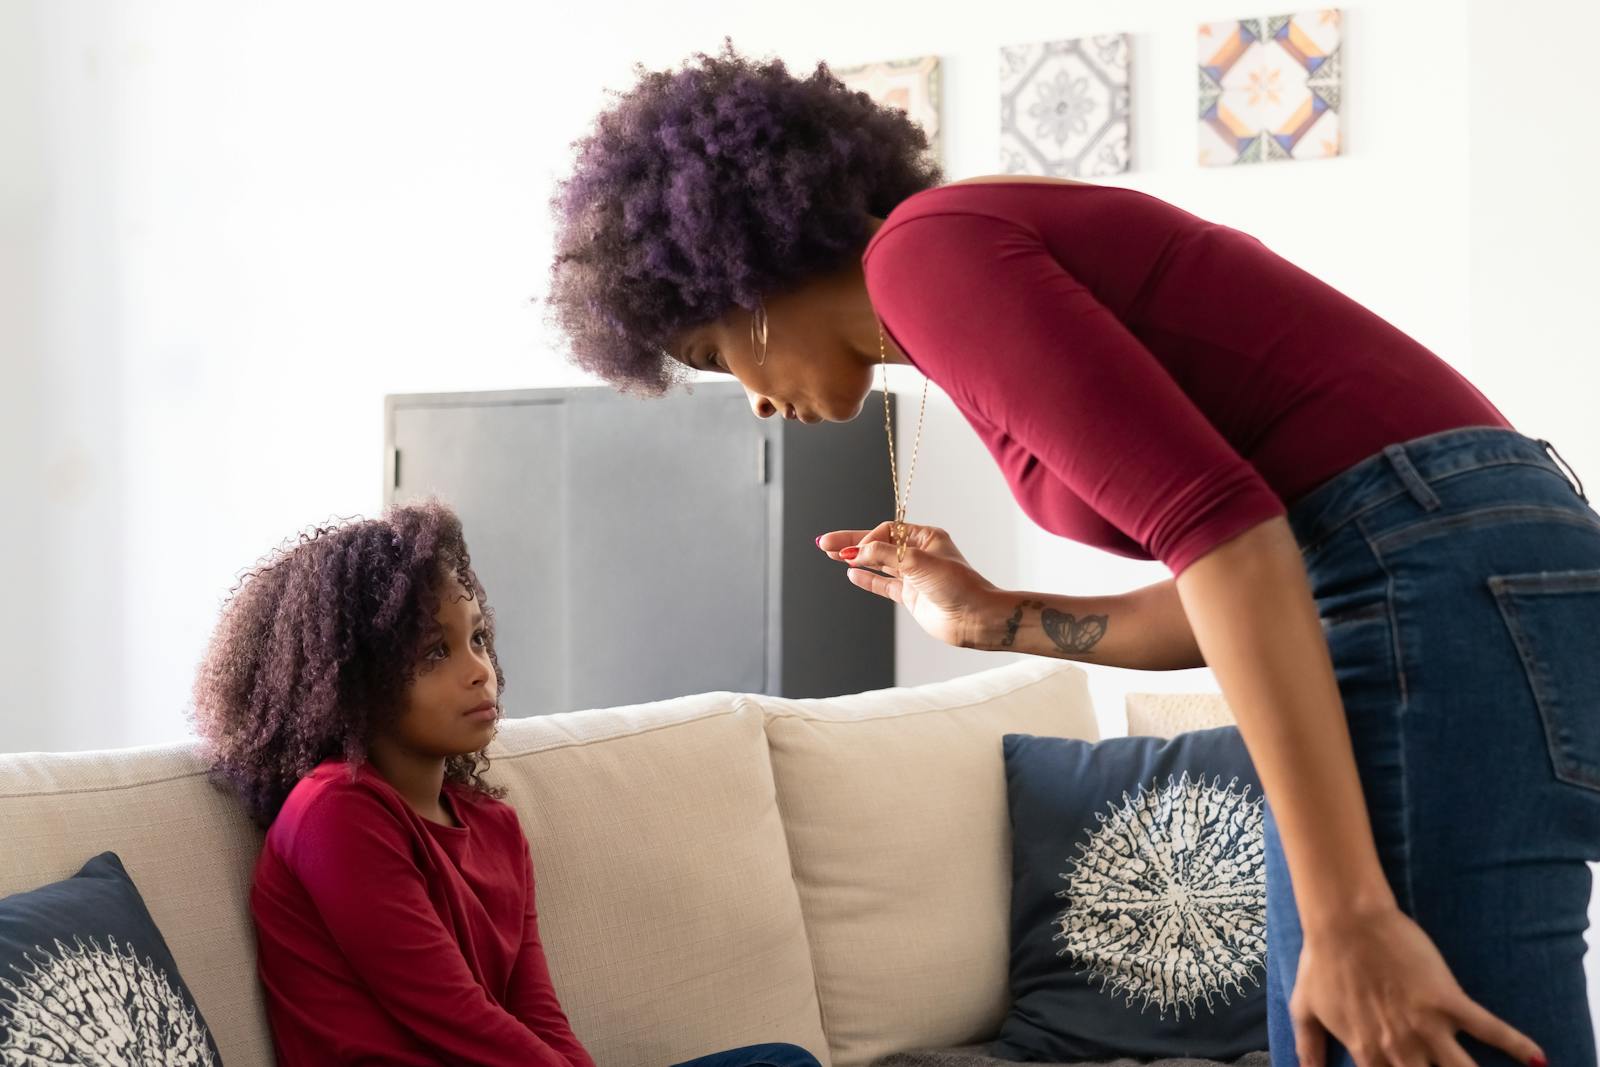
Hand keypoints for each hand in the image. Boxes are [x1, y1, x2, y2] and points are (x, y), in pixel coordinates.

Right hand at [817, 521, 999, 648]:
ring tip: (830, 554)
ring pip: (877, 563)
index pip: (888, 531)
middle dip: (851, 543)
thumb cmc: (958, 585)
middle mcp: (919, 554)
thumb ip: (885, 555)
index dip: (870, 538)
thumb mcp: (919, 563)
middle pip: (878, 544)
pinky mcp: (910, 596)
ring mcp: (914, 576)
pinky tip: (851, 574)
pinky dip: (867, 579)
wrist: (974, 619)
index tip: (859, 551)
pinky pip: (883, 584)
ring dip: (855, 559)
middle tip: (824, 543)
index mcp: (926, 538)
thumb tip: (856, 551)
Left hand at [1291, 906, 1545, 1066]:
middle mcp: (1400, 1048)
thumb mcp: (1305, 1008)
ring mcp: (1427, 1027)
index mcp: (1367, 1054)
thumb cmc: (1321, 960)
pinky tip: (1538, 1060)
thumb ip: (1308, 1048)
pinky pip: (1491, 1030)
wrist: (1344, 920)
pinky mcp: (1449, 1001)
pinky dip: (1518, 1046)